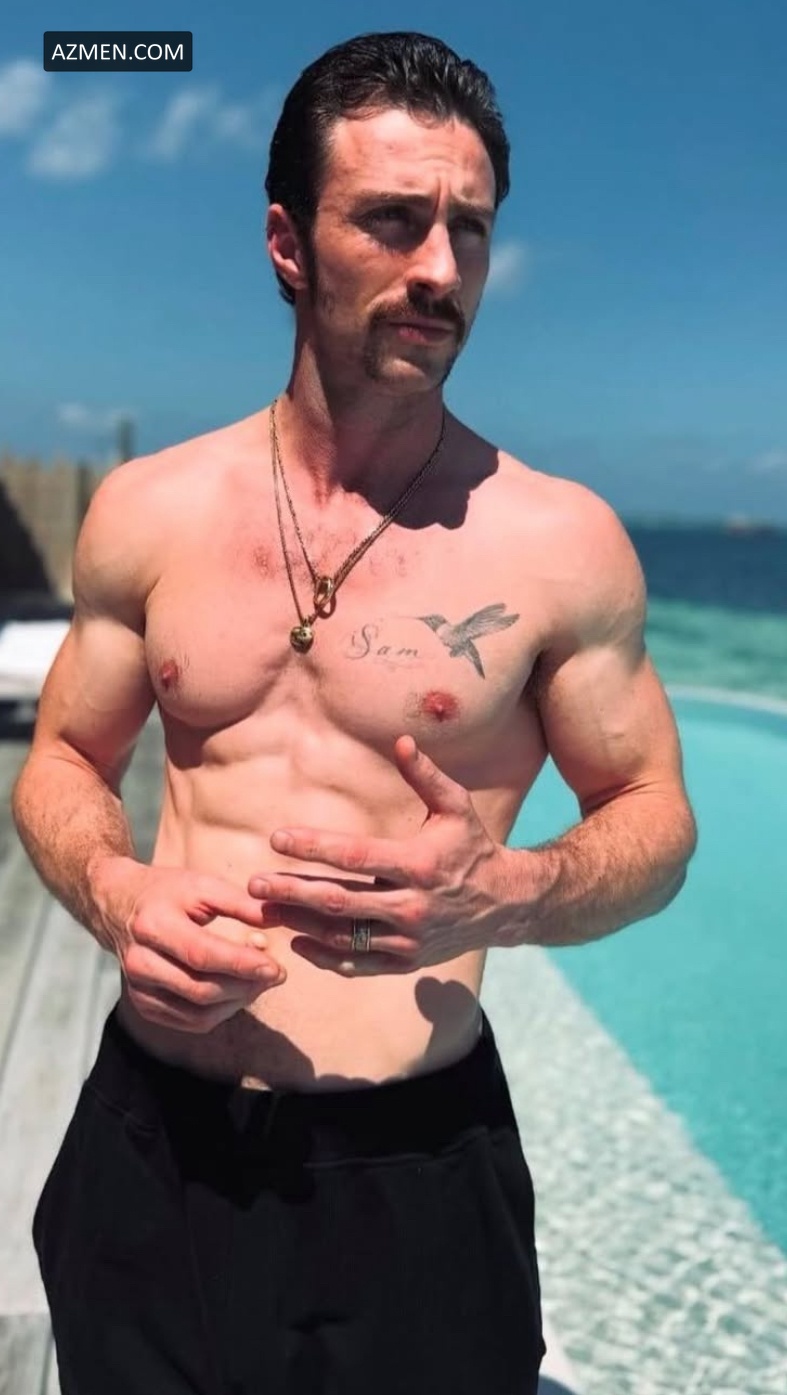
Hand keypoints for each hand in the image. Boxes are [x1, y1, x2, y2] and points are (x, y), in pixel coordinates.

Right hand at [95, 858, 285, 1031]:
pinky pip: (190, 1022)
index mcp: (153, 925)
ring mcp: (138, 988)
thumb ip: (240, 903)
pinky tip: (237, 992)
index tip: (277, 967)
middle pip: (202, 989)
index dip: (242, 965)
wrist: (118, 904)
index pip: (202, 954)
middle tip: (277, 974)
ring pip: (198, 1013)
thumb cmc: (166, 892)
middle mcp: (140, 962)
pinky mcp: (143, 1005)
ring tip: (260, 982)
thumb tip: (278, 918)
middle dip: (246, 986)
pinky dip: (220, 1012)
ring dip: (237, 1002)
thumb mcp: (201, 885)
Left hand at [248, 735, 519, 975]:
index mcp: (419, 864)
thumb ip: (425, 775)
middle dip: (293, 892)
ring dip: (300, 924)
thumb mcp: (455, 807)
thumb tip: (401, 739)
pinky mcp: (406, 961)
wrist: (505, 904)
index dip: (314, 847)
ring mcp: (408, 938)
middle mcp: (412, 905)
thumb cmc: (472, 847)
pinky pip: (358, 964)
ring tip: (264, 909)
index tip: (278, 838)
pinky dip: (325, 957)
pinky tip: (297, 942)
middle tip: (254, 883)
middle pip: (340, 901)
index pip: (356, 856)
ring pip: (343, 936)